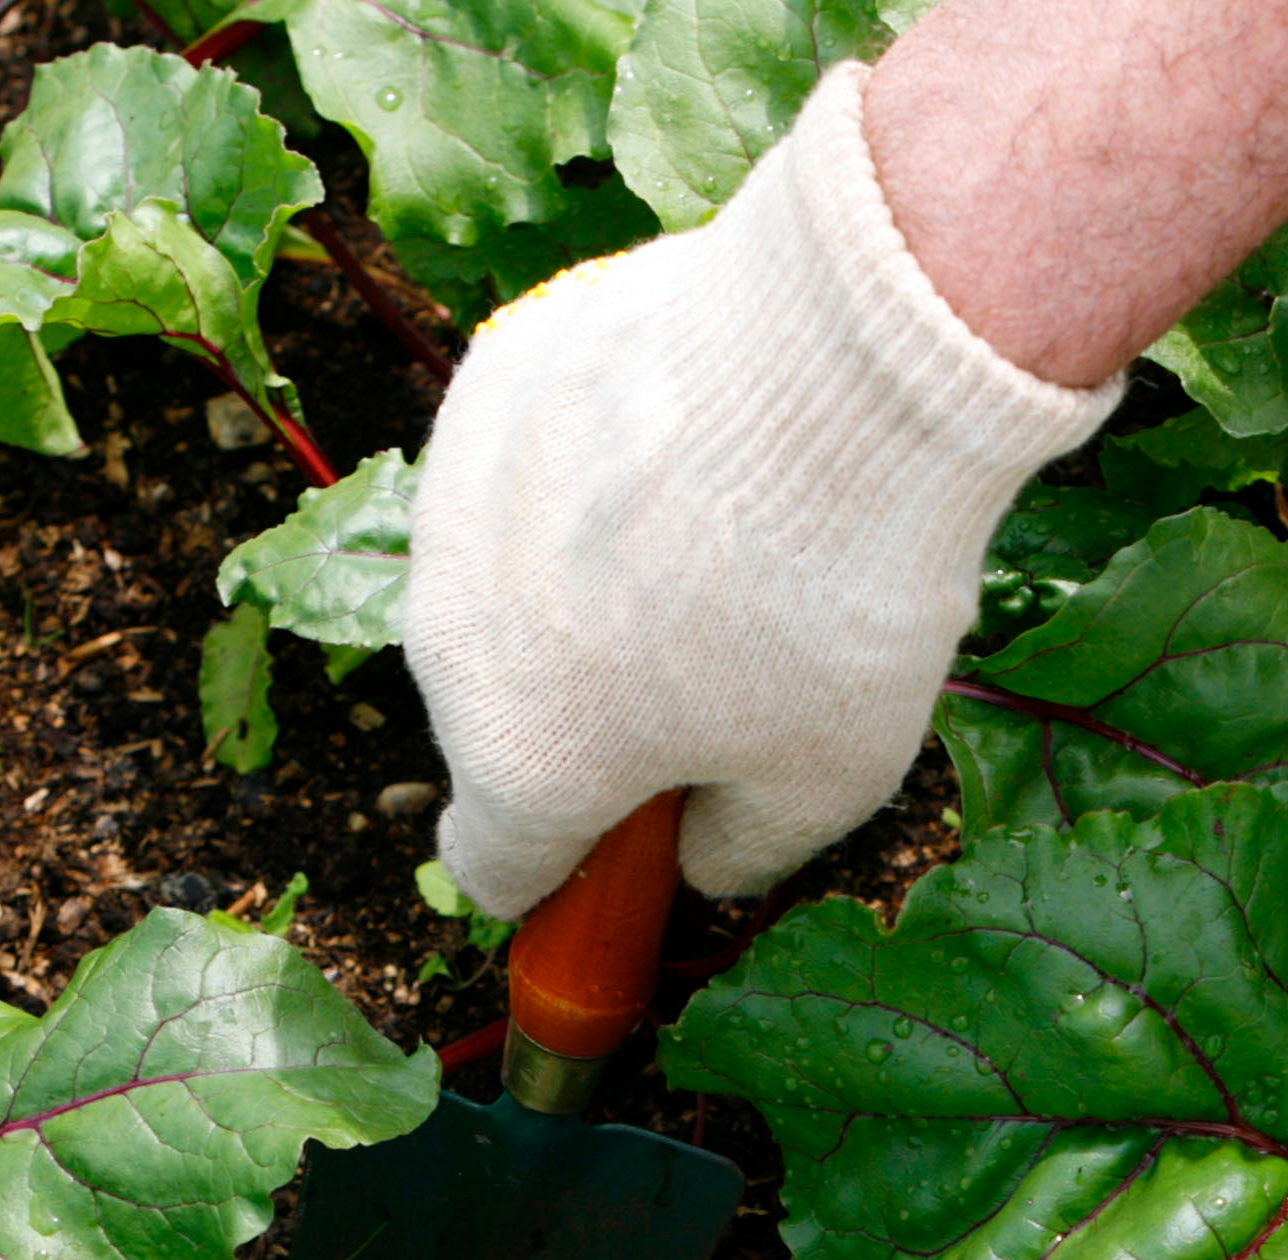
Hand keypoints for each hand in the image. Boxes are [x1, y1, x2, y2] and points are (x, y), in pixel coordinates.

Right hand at [403, 64, 1120, 920]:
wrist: (837, 360)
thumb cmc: (832, 595)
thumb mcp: (829, 780)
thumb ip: (743, 849)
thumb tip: (700, 857)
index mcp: (522, 763)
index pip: (495, 868)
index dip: (566, 871)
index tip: (635, 835)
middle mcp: (449, 644)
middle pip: (501, 717)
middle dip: (584, 714)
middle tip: (715, 668)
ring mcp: (456, 503)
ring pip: (503, 583)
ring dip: (578, 584)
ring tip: (713, 538)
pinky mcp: (489, 382)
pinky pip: (529, 460)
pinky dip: (591, 465)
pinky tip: (690, 436)